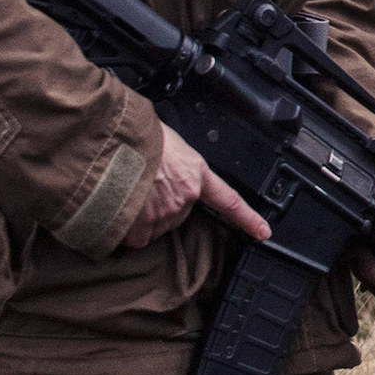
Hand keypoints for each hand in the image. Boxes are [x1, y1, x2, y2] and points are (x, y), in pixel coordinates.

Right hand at [122, 128, 270, 250]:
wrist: (111, 147)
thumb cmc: (133, 137)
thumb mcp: (166, 140)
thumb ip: (174, 160)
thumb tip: (161, 163)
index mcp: (195, 172)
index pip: (229, 200)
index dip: (248, 220)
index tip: (263, 233)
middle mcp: (185, 196)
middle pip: (177, 213)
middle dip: (160, 204)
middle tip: (140, 186)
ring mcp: (165, 214)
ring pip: (154, 224)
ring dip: (141, 216)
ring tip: (124, 192)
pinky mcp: (142, 229)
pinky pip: (135, 237)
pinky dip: (125, 229)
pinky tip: (117, 209)